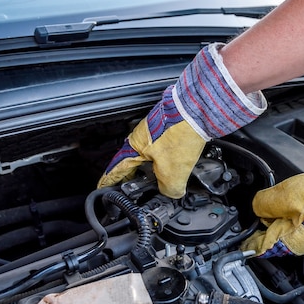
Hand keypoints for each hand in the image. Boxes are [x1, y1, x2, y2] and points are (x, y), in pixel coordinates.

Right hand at [97, 43, 266, 198]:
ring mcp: (156, 132)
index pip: (118, 169)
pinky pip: (165, 149)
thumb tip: (172, 193)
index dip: (110, 181)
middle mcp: (142, 137)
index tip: (103, 188)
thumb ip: (168, 189)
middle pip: (133, 162)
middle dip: (133, 177)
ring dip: (154, 170)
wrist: (200, 110)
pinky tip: (177, 166)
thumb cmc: (181, 132)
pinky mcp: (172, 129)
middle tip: (132, 190)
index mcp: (134, 147)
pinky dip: (168, 160)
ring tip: (159, 182)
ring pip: (151, 156)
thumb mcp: (172, 173)